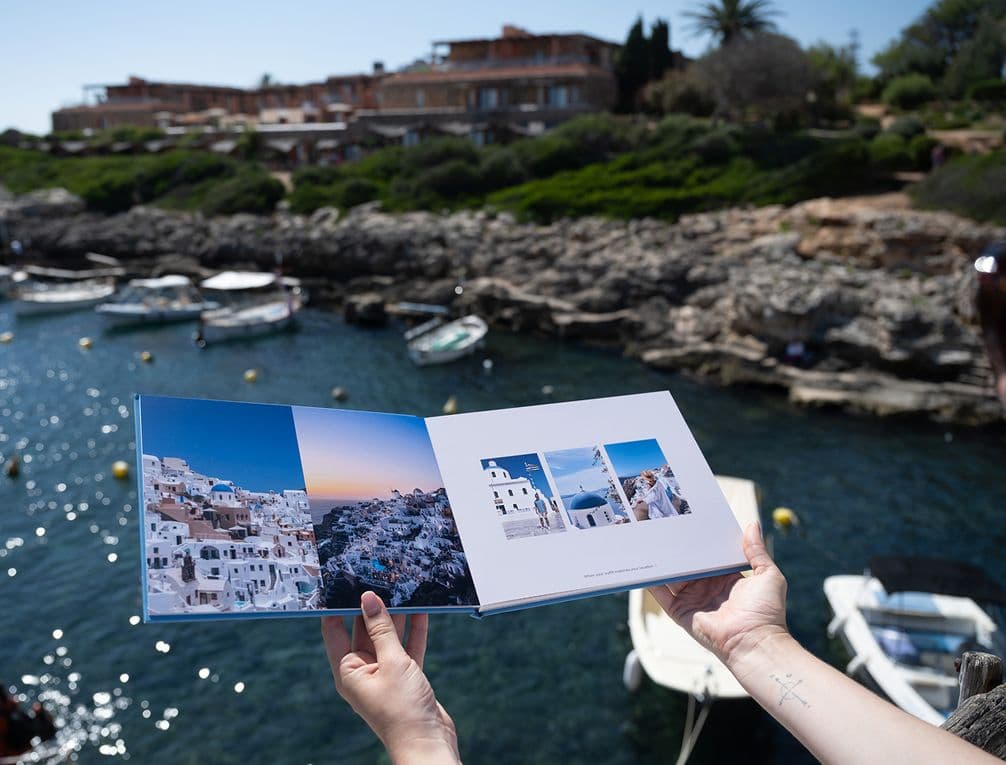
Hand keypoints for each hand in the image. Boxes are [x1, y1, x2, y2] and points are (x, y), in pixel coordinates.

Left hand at [321, 592, 458, 764]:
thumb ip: (382, 629)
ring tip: (402, 588)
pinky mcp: (405, 676)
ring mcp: (384, 673)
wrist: (428, 742)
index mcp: (348, 671)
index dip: (336, 606)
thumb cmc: (403, 710)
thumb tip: (368, 599)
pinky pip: (406, 647)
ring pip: (388, 636)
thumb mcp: (392, 662)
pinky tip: (422, 610)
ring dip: (396, 616)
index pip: (334, 630)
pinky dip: (414, 630)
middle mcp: (363, 671)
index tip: (340, 582)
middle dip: (372, 606)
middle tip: (379, 578)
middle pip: (364, 630)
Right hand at [648, 522, 787, 673]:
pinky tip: (645, 566)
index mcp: (727, 579)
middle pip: (689, 565)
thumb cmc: (765, 610)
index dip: (703, 542)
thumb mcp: (768, 574)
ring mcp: (692, 600)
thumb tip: (752, 525)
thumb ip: (757, 551)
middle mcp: (708, 588)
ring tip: (652, 542)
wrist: (753, 642)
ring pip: (673, 577)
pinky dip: (652, 582)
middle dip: (680, 550)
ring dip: (664, 563)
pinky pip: (662, 595)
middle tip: (668, 528)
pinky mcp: (680, 612)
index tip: (693, 524)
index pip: (711, 557)